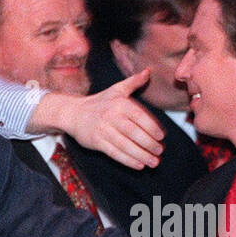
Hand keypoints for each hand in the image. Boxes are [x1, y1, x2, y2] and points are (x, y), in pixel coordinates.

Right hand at [31, 68, 163, 168]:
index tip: (161, 137)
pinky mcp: (96, 142)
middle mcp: (111, 116)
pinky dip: (128, 160)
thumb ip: (134, 82)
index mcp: (119, 103)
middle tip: (160, 151)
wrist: (74, 113)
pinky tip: (139, 165)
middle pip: (133, 132)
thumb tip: (148, 71)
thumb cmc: (100, 102)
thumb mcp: (116, 89)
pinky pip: (115, 153)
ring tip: (154, 162)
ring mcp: (103, 130)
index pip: (139, 116)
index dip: (151, 127)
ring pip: (125, 145)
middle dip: (148, 143)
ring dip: (141, 155)